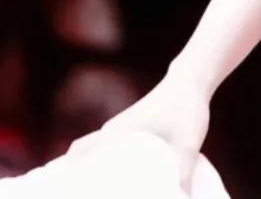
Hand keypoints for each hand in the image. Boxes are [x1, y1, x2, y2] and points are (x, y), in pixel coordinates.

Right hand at [65, 69, 209, 193]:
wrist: (192, 79)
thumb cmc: (186, 107)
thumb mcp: (188, 140)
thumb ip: (184, 169)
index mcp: (118, 132)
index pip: (79, 151)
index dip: (65, 171)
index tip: (60, 190)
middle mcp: (114, 129)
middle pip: (81, 154)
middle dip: (73, 176)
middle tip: (76, 193)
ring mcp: (122, 127)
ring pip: (94, 150)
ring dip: (89, 168)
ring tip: (93, 192)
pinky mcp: (132, 127)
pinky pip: (108, 146)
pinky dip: (103, 161)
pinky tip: (117, 179)